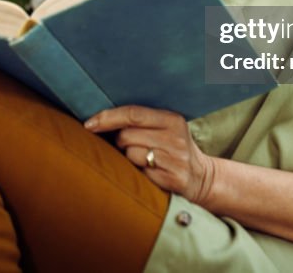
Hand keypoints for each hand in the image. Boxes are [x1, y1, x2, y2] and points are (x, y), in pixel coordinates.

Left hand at [85, 106, 216, 204]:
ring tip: (145, 160)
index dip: (107, 118)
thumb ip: (141, 121)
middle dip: (120, 142)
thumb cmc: (173, 149)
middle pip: (127, 135)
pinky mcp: (173, 179)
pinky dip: (140, 174)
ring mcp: (176, 160)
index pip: (133, 114)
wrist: (203, 178)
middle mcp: (176, 138)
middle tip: (130, 146)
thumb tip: (98, 119)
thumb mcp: (166, 128)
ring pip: (131, 155)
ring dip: (129, 159)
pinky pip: (140, 174)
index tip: (88, 124)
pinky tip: (150, 173)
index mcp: (172, 119)